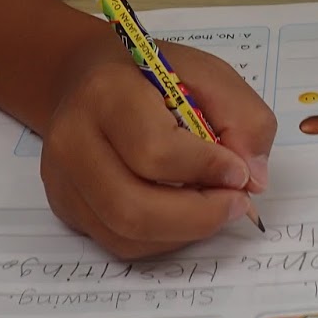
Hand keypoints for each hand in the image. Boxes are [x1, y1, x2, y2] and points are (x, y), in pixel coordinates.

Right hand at [37, 37, 276, 258]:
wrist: (86, 77)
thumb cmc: (151, 76)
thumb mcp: (208, 74)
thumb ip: (243, 119)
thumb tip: (253, 179)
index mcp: (107, 93)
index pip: (154, 150)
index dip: (206, 169)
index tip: (241, 172)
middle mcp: (72, 140)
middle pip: (132, 207)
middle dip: (198, 216)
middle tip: (236, 204)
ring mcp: (63, 180)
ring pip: (126, 234)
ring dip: (185, 231)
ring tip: (215, 206)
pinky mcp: (66, 207)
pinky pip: (120, 243)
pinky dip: (165, 238)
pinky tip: (184, 212)